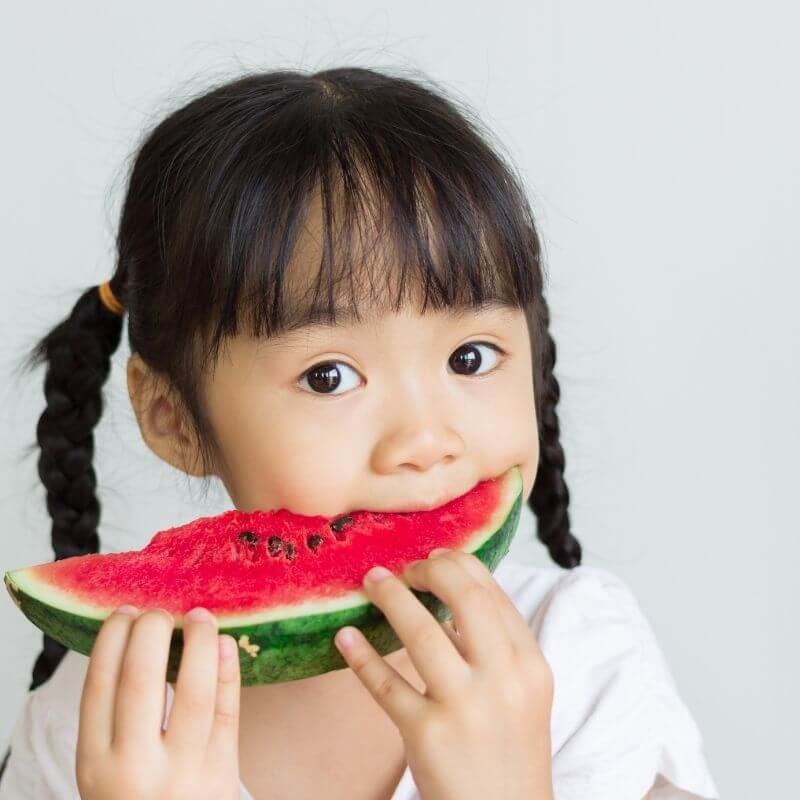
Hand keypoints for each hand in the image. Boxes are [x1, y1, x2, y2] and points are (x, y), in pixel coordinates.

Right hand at [76, 604, 241, 799]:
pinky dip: (229, 672)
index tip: (124, 611)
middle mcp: (135, 768)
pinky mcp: (223, 774)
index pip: (98, 687)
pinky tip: (226, 644)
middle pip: (141, 681)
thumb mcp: (108, 772)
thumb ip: (116, 721)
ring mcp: (184, 771)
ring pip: (194, 692)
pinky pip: (230, 713)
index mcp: (96, 765)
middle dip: (151, 632)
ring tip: (200, 615)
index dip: (111, 640)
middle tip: (160, 610)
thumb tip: (138, 642)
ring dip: (199, 643)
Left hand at [334, 549, 554, 799]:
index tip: (432, 559)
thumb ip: (495, 647)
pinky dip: (361, 656)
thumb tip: (446, 602)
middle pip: (465, 598)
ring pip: (422, 633)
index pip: (493, 592)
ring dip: (390, 598)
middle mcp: (504, 680)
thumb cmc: (510, 751)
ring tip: (371, 582)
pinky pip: (385, 685)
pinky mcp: (427, 735)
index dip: (457, 565)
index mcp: (530, 664)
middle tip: (404, 568)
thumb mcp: (522, 695)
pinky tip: (346, 637)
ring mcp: (465, 708)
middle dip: (429, 571)